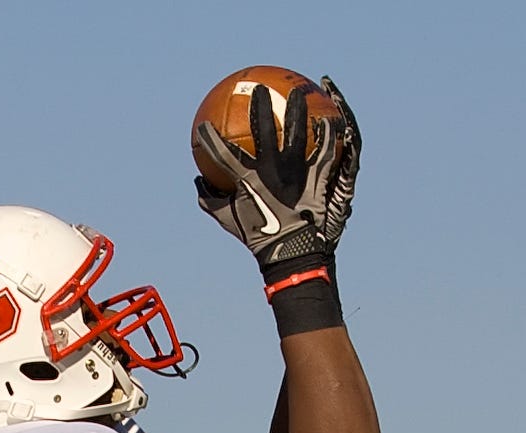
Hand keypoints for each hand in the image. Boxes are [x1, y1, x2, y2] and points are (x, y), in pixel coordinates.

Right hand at [194, 75, 356, 276]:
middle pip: (264, 128)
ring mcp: (297, 170)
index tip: (203, 128)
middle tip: (258, 89)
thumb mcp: (227, 221)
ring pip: (298, 130)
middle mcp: (272, 168)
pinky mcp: (318, 175)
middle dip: (259, 105)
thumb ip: (209, 200)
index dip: (210, 139)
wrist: (292, 250)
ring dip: (297, 108)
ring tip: (298, 92)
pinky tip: (328, 120)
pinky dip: (327, 133)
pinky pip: (325, 148)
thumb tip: (197, 182)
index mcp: (248, 178)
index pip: (223, 154)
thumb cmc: (257, 238)